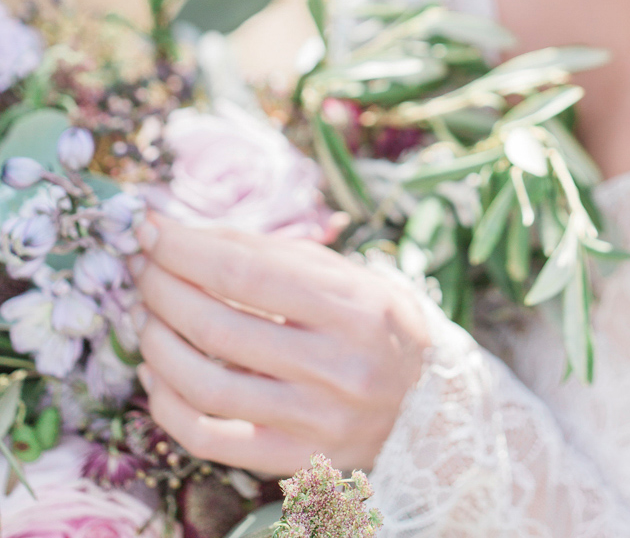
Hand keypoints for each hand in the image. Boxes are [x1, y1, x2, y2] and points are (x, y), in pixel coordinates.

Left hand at [129, 214, 430, 475]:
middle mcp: (337, 367)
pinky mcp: (292, 462)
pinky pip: (207, 438)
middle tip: (139, 267)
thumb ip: (273, 254)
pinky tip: (156, 373)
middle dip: (163, 288)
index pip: (246, 272)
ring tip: (143, 314)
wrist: (428, 406)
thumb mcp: (346, 274)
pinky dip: (167, 404)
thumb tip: (190, 235)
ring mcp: (314, 422)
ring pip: (205, 384)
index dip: (186, 249)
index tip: (150, 230)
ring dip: (157, 342)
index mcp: (354, 307)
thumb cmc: (377, 325)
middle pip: (218, 325)